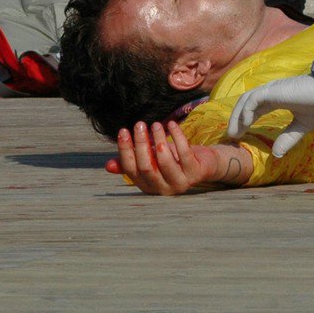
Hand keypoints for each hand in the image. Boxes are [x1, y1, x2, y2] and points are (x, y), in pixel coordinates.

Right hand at [107, 120, 227, 195]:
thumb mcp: (151, 160)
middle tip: (139, 124)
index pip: (131, 169)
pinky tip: (172, 124)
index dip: (125, 150)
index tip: (123, 131)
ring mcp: (180, 183)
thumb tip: (108, 166)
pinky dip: (176, 136)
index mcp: (148, 186)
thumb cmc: (174, 160)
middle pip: (146, 166)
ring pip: (164, 160)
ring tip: (156, 124)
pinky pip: (183, 152)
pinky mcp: (195, 173)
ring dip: (158, 139)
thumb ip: (132, 163)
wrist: (205, 164)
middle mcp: (162, 188)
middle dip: (140, 144)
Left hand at [226, 73, 313, 157]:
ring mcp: (272, 90)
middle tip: (231, 136)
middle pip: (246, 103)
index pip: (255, 107)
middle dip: (236, 119)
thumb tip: (276, 154)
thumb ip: (289, 137)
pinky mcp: (274, 90)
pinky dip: (247, 111)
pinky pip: (253, 99)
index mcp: (279, 98)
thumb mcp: (303, 125)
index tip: (240, 135)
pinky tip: (246, 124)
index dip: (246, 120)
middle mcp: (272, 92)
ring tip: (234, 132)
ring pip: (246, 99)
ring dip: (237, 116)